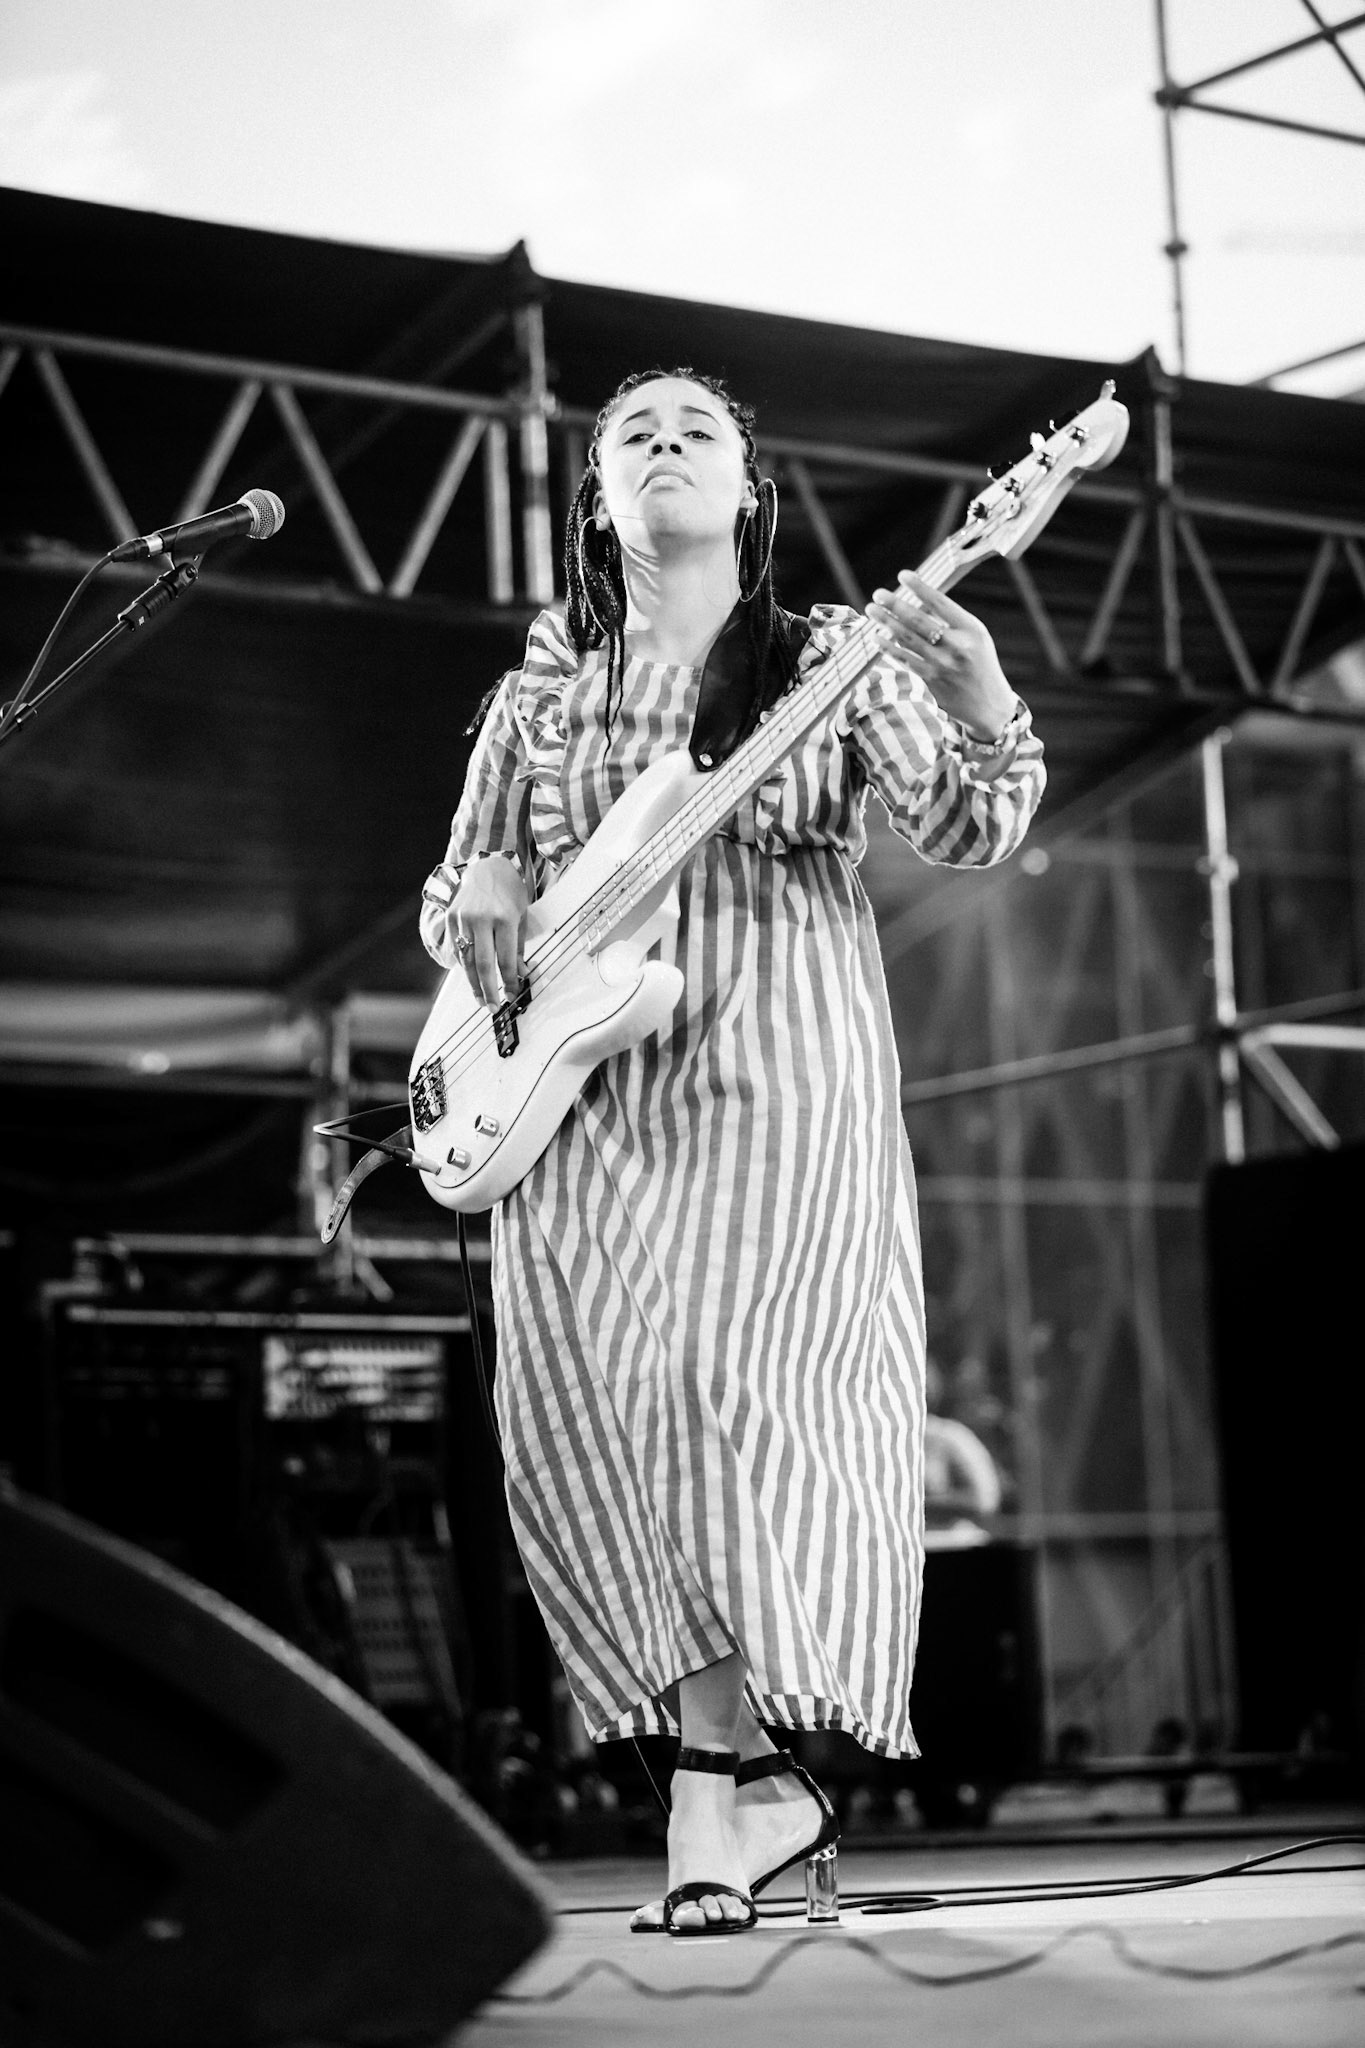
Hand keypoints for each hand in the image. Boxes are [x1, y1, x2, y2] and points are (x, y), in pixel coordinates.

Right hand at [446, 857, 527, 1007]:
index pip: (505, 959)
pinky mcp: (451, 917)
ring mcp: (464, 918)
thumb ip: (518, 946)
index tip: (510, 995)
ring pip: (466, 960)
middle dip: (488, 989)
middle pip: (483, 964)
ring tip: (481, 999)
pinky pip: (456, 948)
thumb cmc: (508, 892)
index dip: (508, 981)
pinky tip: (471, 977)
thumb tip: (521, 974)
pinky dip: (463, 965)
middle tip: (493, 1007)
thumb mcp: (521, 916)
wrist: (486, 867)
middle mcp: (482, 919)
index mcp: (504, 918)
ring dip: (473, 983)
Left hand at [867, 570, 1017, 741]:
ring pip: (908, 640)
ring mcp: (943, 665)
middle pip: (920, 621)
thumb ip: (951, 622)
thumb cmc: (979, 664)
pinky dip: (889, 647)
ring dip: (887, 623)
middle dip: (896, 605)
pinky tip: (878, 637)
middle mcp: (958, 646)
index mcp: (971, 630)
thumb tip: (916, 603)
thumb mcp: (975, 637)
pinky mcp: (931, 680)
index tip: (903, 575)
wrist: (989, 705)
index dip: (920, 588)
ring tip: (872, 610)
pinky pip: (905, 660)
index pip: (942, 603)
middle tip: (878, 593)